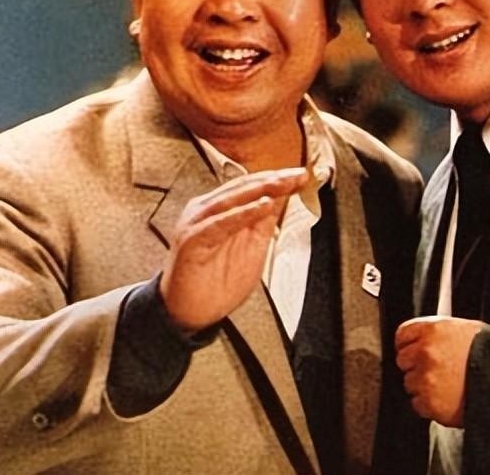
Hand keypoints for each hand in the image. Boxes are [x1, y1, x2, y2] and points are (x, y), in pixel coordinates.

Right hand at [160, 167, 307, 331]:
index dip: (277, 180)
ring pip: (232, 198)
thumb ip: (263, 222)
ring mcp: (196, 222)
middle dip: (274, 179)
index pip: (251, 187)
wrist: (188, 314)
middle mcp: (205, 210)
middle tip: (298, 175)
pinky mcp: (191, 239)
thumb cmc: (215, 283)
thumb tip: (281, 197)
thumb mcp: (251, 248)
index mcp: (218, 209)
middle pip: (243, 187)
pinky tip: (263, 206)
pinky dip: (243, 213)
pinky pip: (220, 222)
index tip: (301, 176)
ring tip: (284, 183)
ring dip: (261, 189)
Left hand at [395, 315, 483, 426]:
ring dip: (423, 386)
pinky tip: (447, 400)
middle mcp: (426, 351)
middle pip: (403, 360)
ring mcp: (426, 377)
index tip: (413, 352)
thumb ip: (439, 333)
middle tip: (436, 372)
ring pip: (409, 383)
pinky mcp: (430, 402)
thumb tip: (422, 339)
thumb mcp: (465, 330)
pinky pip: (417, 404)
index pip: (402, 335)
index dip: (408, 344)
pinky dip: (429, 405)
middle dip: (416, 366)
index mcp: (433, 329)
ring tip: (446, 386)